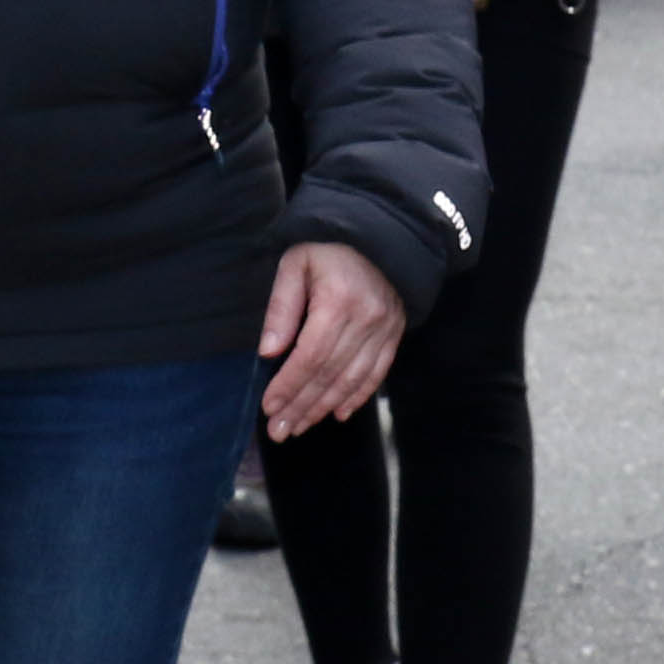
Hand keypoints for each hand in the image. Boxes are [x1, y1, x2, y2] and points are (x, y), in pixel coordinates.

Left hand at [257, 240, 405, 439]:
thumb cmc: (327, 246)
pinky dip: (357, 396)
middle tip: (279, 432)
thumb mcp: (294, 264)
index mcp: (338, 302)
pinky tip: (337, 413)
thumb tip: (268, 353)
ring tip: (299, 427)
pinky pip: (377, 373)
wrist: (380, 232)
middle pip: (330, 375)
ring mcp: (385, 329)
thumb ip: (281, 308)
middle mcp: (366, 321)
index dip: (289, 385)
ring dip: (324, 408)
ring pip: (353, 380)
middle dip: (302, 407)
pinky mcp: (394, 334)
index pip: (311, 356)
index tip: (269, 407)